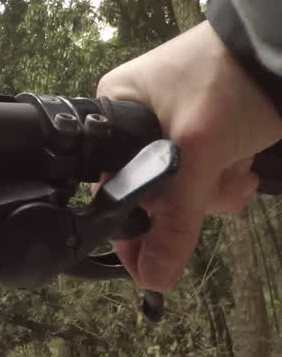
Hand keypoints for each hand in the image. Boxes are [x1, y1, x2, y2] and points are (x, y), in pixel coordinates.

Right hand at [97, 21, 281, 291]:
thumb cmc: (232, 80)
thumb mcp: (199, 152)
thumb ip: (174, 218)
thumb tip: (154, 276)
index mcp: (114, 111)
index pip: (112, 185)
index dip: (134, 228)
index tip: (149, 269)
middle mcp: (136, 117)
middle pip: (152, 191)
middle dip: (191, 199)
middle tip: (216, 188)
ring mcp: (172, 122)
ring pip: (185, 186)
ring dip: (215, 190)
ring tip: (238, 173)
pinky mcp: (206, 127)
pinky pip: (206, 171)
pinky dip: (227, 176)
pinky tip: (244, 167)